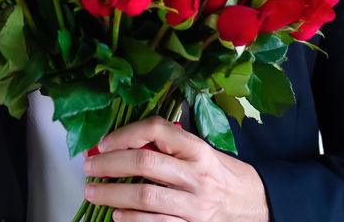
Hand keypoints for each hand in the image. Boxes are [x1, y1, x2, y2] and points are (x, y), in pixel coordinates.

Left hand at [82, 116, 270, 221]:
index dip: (124, 134)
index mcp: (197, 149)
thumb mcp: (199, 153)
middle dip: (109, 165)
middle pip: (144, 163)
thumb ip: (166, 148)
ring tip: (93, 192)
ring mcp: (195, 204)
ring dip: (112, 195)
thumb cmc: (219, 174)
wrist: (254, 203)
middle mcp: (197, 174)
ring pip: (145, 197)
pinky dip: (132, 220)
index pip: (156, 130)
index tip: (103, 143)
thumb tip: (119, 145)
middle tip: (88, 167)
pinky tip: (117, 216)